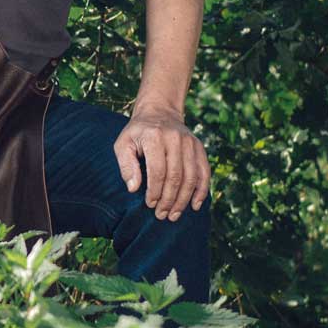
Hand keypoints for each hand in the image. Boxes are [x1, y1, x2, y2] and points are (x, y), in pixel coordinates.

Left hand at [112, 103, 209, 221]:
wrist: (159, 112)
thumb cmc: (137, 133)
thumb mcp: (123, 144)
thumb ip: (126, 165)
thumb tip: (133, 188)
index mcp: (154, 137)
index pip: (157, 171)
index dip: (155, 191)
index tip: (150, 204)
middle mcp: (175, 138)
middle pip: (176, 176)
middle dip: (169, 199)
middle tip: (162, 215)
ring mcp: (190, 142)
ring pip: (191, 177)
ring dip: (183, 200)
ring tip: (174, 215)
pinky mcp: (199, 147)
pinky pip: (204, 172)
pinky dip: (202, 190)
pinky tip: (195, 205)